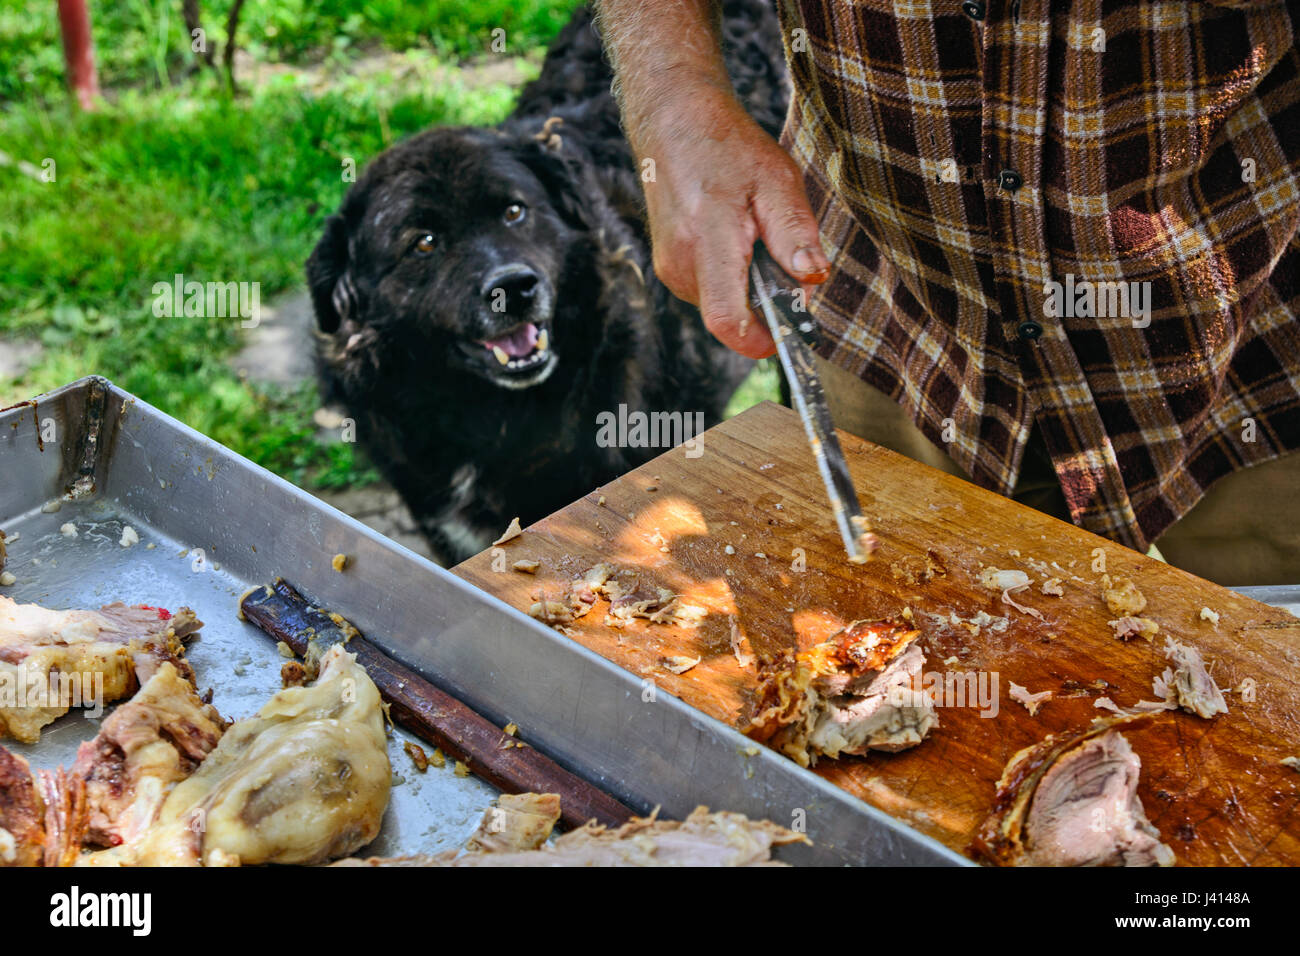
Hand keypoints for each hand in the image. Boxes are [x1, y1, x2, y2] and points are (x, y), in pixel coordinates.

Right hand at [635, 82, 829, 357]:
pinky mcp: (669, 268)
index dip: (761, 341)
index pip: (728, 320)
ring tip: (755, 236)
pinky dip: (733, 277)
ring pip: (722, 304)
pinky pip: (711, 290)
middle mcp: (681, 264)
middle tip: (783, 257)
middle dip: (765, 303)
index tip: (791, 335)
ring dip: (749, 287)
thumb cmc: (728, 148)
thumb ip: (794, 233)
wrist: (675, 124)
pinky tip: (736, 238)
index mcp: (708, 242)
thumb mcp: (776, 180)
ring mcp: (671, 269)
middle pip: (731, 316)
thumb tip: (813, 279)